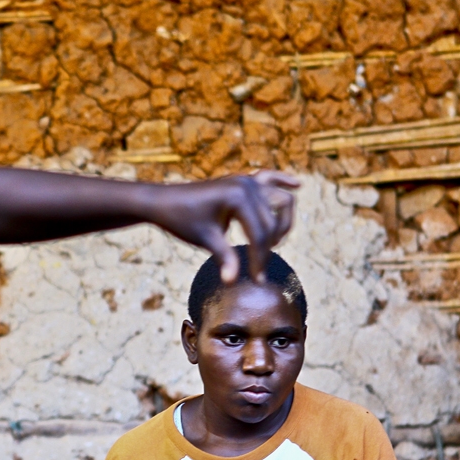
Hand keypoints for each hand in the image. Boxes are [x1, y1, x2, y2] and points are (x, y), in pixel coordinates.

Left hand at [151, 171, 298, 282]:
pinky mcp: (242, 180)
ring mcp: (246, 180)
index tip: (258, 281)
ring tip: (268, 244)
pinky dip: (283, 180)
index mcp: (238, 197)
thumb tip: (232, 282)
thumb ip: (225, 258)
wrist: (162, 201)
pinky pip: (269, 177)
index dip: (260, 260)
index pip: (260, 235)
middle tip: (257, 269)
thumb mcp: (205, 240)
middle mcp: (247, 185)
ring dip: (280, 223)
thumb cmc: (181, 219)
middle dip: (267, 248)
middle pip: (272, 222)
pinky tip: (297, 184)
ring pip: (280, 201)